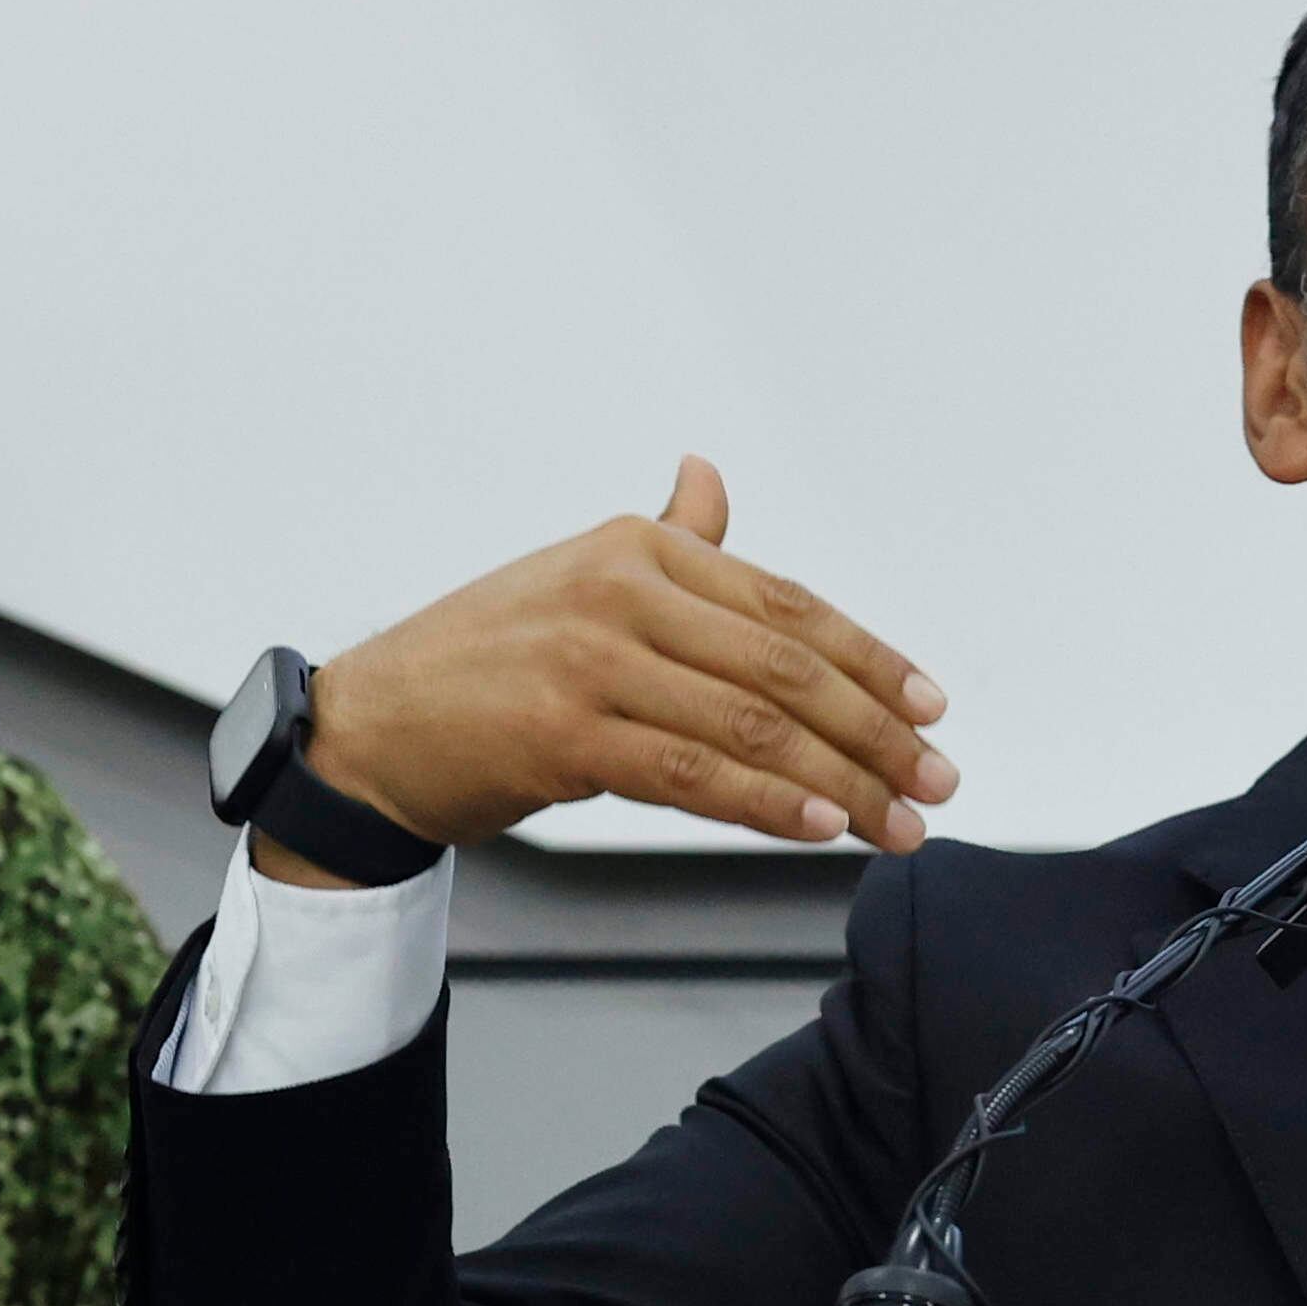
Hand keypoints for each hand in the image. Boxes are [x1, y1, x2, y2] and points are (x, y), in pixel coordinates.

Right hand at [258, 455, 955, 882]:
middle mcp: (620, 591)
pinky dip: (767, 805)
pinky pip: (693, 776)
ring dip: (841, 784)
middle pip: (785, 669)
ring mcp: (591, 661)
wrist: (373, 726)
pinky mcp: (563, 734)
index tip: (930, 708)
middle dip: (876, 732)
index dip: (871, 660)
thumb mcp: (579, 578)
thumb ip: (667, 540)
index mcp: (638, 547)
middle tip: (934, 781)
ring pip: (751, 728)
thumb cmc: (487, 658)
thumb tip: (710, 478)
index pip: (788, 606)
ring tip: (894, 823)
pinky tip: (819, 827)